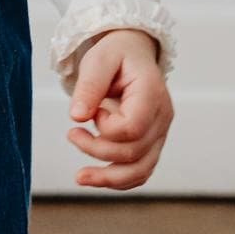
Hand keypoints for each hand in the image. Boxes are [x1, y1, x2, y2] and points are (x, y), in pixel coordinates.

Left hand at [65, 29, 172, 190]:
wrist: (132, 53)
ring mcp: (160, 133)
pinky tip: (97, 177)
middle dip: (97, 150)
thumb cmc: (116, 54)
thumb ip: (89, 86)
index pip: (132, 127)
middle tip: (72, 133)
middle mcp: (162, 117)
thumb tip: (77, 117)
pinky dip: (118, 180)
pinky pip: (140, 171)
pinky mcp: (151, 144)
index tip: (93, 111)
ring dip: (108, 178)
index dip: (106, 128)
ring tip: (80, 177)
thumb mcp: (99, 59)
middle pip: (134, 152)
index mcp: (152, 93)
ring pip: (141, 170)